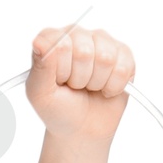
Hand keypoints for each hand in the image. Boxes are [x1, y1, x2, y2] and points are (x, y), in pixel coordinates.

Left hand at [26, 26, 135, 144]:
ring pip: (106, 58)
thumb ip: (40, 66)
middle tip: (75, 86)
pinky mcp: (122, 53)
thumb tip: (39, 41)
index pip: (61, 44)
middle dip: (80, 79)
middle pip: (85, 52)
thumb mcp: (40, 93)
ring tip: (88, 87)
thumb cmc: (58, 109)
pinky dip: (113, 86)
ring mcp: (101, 41)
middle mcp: (77, 34)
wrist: (81, 129)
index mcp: (53, 38)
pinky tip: (104, 88)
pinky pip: (123, 67)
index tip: (59, 81)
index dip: (62, 71)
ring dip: (97, 82)